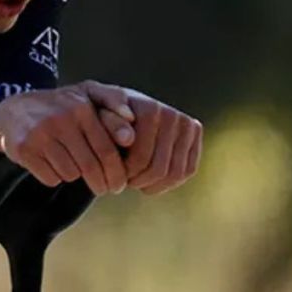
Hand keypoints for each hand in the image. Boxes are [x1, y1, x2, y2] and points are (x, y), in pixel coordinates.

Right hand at [0, 81, 129, 193]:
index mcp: (81, 107)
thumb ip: (112, 99)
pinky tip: (52, 165)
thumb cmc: (60, 107)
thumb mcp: (86, 94)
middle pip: (90, 166)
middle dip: (102, 184)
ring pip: (71, 174)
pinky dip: (55, 177)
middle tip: (105, 190)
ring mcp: (41, 134)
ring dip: (75, 176)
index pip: (107, 150)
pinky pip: (51, 177)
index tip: (120, 184)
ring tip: (73, 167)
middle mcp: (61, 119)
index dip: (117, 172)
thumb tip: (132, 121)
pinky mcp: (25, 149)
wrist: (13, 111)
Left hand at [82, 82, 202, 194]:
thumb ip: (109, 125)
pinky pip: (186, 171)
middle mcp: (173, 115)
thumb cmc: (104, 117)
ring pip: (175, 174)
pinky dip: (168, 182)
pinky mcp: (195, 134)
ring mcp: (188, 124)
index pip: (141, 158)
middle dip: (138, 180)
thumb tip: (128, 138)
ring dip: (152, 184)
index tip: (111, 173)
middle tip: (122, 180)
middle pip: (159, 168)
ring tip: (134, 181)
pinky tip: (148, 181)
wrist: (121, 107)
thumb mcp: (96, 118)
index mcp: (150, 109)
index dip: (124, 173)